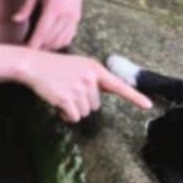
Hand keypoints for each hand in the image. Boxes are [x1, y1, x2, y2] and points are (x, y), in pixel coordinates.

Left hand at [13, 0, 83, 50]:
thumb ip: (26, 5)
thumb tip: (16, 19)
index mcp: (55, 5)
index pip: (43, 31)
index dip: (34, 44)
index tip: (25, 52)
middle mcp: (67, 13)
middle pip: (52, 39)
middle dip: (39, 48)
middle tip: (26, 52)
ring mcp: (74, 16)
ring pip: (62, 40)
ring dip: (49, 46)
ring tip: (36, 48)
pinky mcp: (78, 17)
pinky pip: (69, 36)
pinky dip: (59, 42)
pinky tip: (49, 41)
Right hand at [21, 52, 151, 122]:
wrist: (34, 65)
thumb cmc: (57, 67)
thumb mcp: (80, 67)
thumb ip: (95, 79)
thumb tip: (110, 91)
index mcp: (95, 69)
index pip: (119, 85)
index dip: (135, 97)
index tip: (148, 105)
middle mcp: (90, 78)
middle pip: (96, 105)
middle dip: (83, 103)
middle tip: (69, 91)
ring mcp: (79, 88)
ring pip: (85, 112)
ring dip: (74, 109)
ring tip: (63, 95)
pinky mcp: (67, 98)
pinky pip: (74, 117)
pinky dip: (66, 115)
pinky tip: (58, 104)